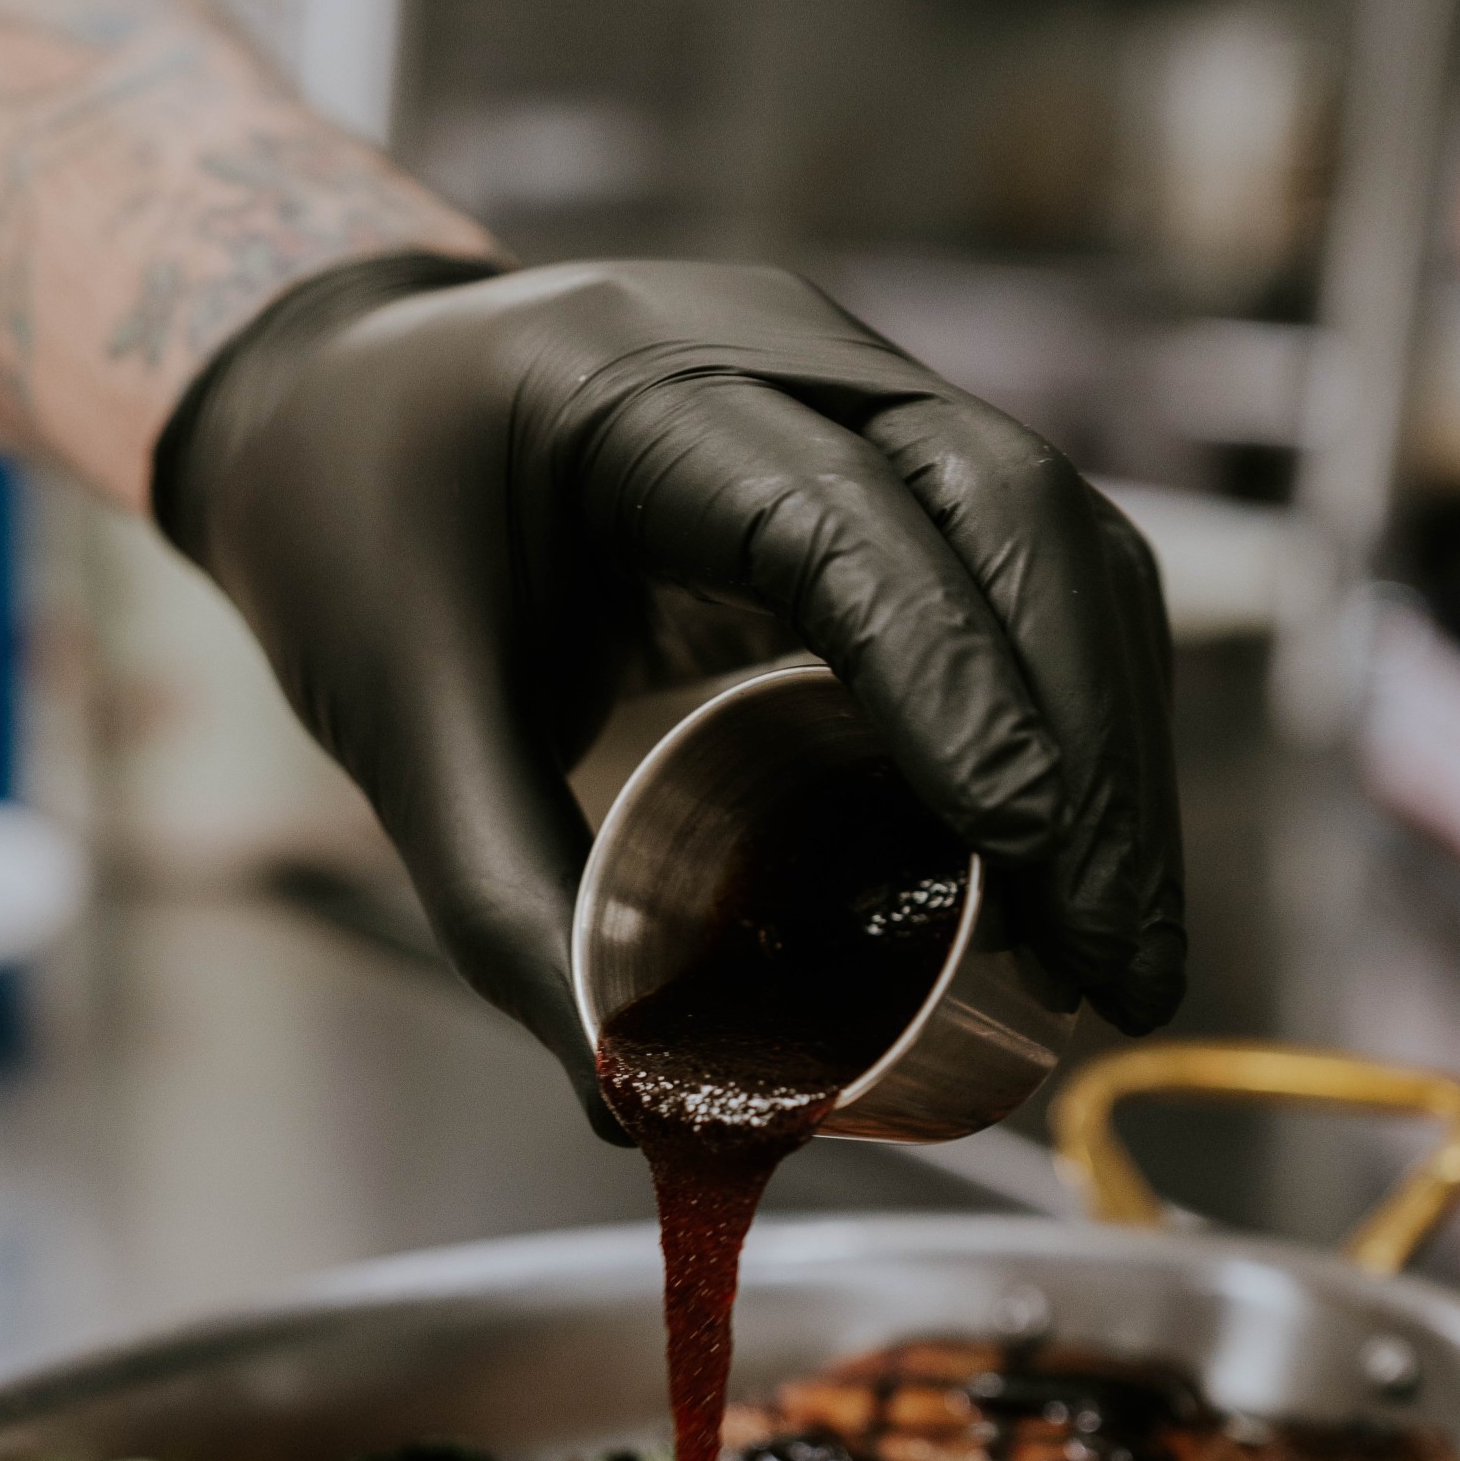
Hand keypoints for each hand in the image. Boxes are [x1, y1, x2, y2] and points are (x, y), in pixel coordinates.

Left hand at [153, 254, 1183, 1131]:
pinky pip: (1029, 557)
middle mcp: (776, 349)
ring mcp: (851, 381)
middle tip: (1116, 956)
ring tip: (1126, 940)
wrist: (333, 395)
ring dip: (1112, 739)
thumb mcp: (399, 724)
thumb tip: (632, 1110)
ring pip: (1057, 533)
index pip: (840, 521)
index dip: (950, 679)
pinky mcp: (886, 447)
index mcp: (630, 387)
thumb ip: (506, 912)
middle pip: (1009, 510)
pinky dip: (1074, 705)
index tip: (1020, 849)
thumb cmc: (353, 539)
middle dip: (1085, 746)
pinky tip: (1082, 851)